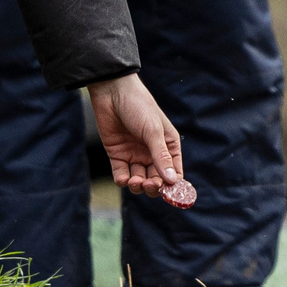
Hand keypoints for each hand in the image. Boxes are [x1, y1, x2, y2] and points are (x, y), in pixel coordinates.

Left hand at [89, 73, 184, 199]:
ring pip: (139, 179)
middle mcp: (152, 152)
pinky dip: (123, 180)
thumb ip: (160, 156)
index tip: (170, 194)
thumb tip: (172, 181)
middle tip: (149, 185)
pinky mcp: (118, 155)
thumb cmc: (139, 107)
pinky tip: (123, 179)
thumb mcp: (152, 131)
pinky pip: (122, 174)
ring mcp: (135, 154)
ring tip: (135, 181)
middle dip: (154, 186)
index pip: (174, 171)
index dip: (173, 185)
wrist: (112, 92)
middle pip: (156, 179)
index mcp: (168, 145)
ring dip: (138, 185)